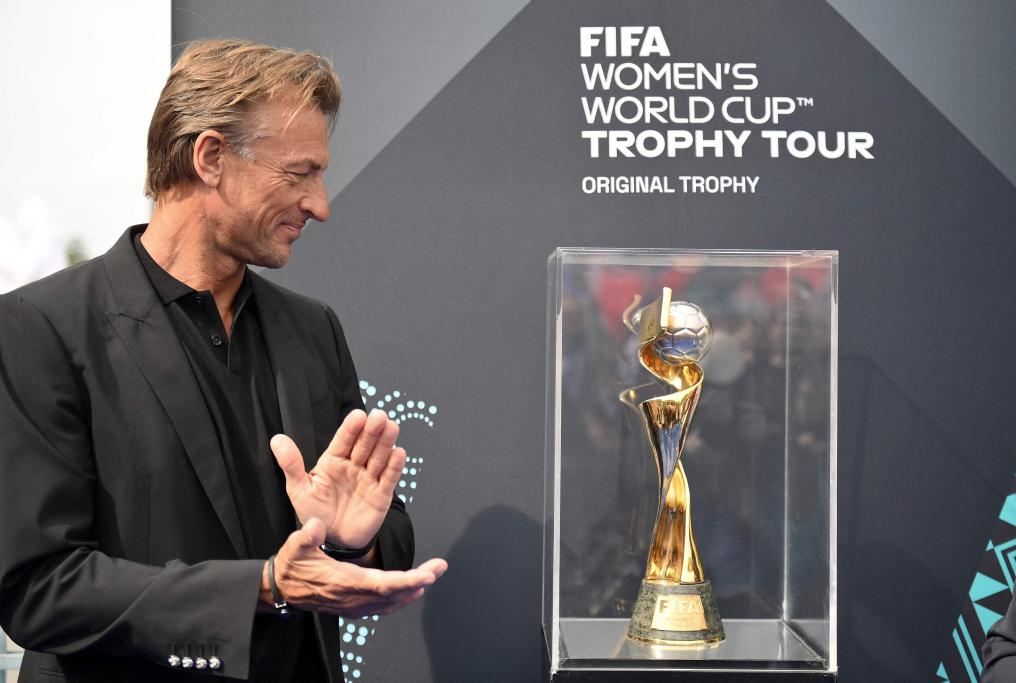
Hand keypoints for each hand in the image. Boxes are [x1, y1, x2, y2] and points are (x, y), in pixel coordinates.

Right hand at [263, 519, 446, 615]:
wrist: (283, 589)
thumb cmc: (291, 566)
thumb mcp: (294, 547)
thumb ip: (306, 536)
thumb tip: (317, 525)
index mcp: (343, 582)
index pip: (381, 585)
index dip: (406, 581)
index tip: (426, 576)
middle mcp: (352, 597)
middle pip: (393, 594)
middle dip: (419, 580)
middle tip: (439, 567)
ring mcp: (354, 604)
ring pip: (391, 602)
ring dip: (413, 589)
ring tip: (432, 573)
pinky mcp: (354, 606)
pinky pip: (383, 605)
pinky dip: (401, 597)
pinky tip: (414, 589)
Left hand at [271, 409, 402, 547]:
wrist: (332, 540)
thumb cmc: (315, 512)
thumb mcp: (299, 489)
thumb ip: (291, 464)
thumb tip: (276, 439)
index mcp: (333, 461)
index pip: (344, 440)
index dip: (351, 428)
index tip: (358, 415)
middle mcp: (353, 466)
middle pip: (365, 445)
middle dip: (372, 430)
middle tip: (379, 416)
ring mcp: (369, 479)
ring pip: (379, 457)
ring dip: (386, 442)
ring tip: (391, 427)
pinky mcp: (381, 495)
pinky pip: (389, 479)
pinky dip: (394, 466)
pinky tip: (399, 453)